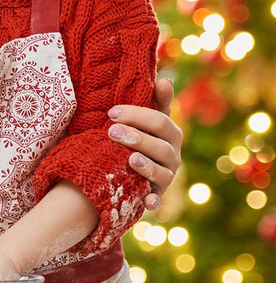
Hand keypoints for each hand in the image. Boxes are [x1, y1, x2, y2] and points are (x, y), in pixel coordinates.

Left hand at [108, 77, 182, 209]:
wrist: (128, 166)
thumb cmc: (135, 133)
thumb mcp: (141, 117)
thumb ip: (153, 100)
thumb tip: (165, 81)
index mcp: (169, 132)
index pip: (160, 119)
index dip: (138, 115)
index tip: (111, 112)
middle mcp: (172, 154)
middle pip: (161, 145)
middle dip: (137, 137)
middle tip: (111, 131)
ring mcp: (166, 175)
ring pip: (162, 172)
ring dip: (146, 165)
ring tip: (130, 159)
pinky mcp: (157, 195)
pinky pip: (158, 200)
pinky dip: (154, 201)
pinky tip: (147, 202)